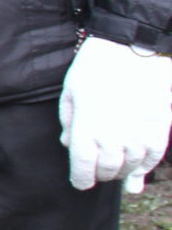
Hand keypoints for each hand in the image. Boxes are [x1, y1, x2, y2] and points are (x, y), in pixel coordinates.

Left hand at [59, 36, 171, 193]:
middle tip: (97, 171)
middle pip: (108, 170)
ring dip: (123, 171)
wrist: (133, 46)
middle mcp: (115, 136)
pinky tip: (139, 169)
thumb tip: (68, 145)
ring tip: (116, 168)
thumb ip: (69, 122)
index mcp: (88, 128)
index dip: (81, 179)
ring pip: (132, 166)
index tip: (80, 183)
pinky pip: (154, 156)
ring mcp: (140, 133)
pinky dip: (146, 166)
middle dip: (100, 174)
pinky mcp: (160, 127)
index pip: (84, 168)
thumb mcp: (70, 92)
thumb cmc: (95, 67)